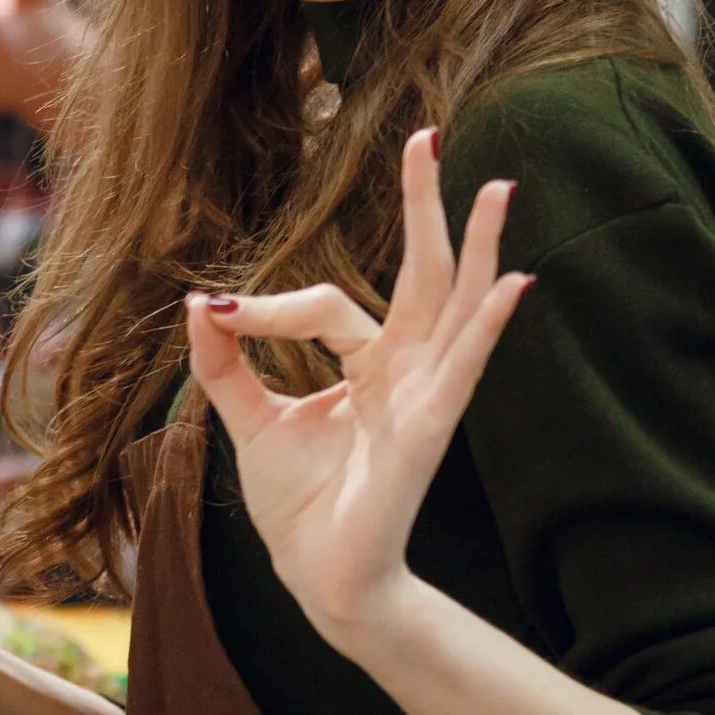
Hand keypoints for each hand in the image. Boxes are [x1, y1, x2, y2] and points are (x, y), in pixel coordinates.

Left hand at [186, 130, 530, 648]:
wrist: (320, 580)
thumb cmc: (302, 507)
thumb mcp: (249, 421)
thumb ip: (225, 364)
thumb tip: (198, 301)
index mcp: (367, 365)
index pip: (325, 304)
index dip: (265, 306)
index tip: (216, 314)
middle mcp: (404, 371)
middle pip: (423, 273)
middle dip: (425, 206)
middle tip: (428, 135)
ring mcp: (423, 397)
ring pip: (456, 306)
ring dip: (478, 246)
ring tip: (500, 188)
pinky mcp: (428, 431)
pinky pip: (461, 369)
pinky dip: (486, 326)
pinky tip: (516, 284)